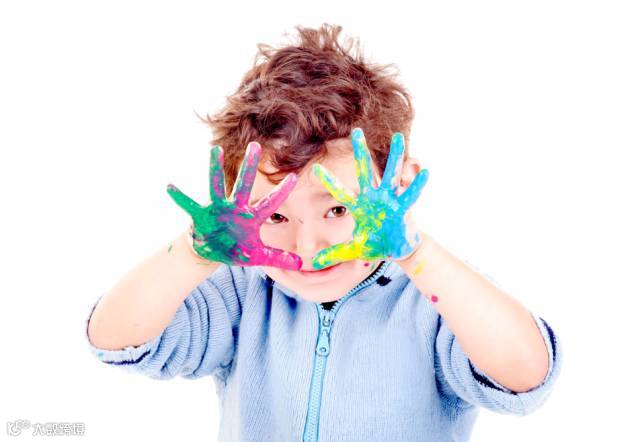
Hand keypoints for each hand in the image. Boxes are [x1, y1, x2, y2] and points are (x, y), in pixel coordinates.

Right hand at [166, 141, 302, 269]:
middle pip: (243, 184)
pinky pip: (189, 205)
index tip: (294, 176)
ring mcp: (217, 209)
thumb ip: (278, 257)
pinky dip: (180, 198)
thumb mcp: (258, 256)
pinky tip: (170, 187)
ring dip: (215, 169)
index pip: (270, 203)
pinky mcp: (201, 215)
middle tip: (255, 145)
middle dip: (249, 166)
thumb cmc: (236, 249)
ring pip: (216, 185)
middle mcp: (235, 208)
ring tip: (215, 150)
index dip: (281, 191)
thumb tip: (301, 264)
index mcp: (251, 217)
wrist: (212, 252)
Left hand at [311, 127, 428, 268]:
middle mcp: (373, 197)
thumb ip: (334, 254)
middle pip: (364, 171)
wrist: (396, 250)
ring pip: (391, 174)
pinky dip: (417, 183)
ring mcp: (390, 199)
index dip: (329, 181)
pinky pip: (411, 194)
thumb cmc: (374, 245)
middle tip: (356, 131)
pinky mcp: (404, 206)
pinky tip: (424, 171)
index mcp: (359, 206)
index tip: (315, 168)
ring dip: (395, 156)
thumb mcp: (352, 251)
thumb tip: (314, 263)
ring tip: (398, 137)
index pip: (340, 191)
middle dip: (361, 151)